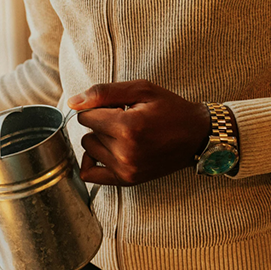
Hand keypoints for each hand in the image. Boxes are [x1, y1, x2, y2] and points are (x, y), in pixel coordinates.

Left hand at [67, 80, 210, 185]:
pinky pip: (90, 175)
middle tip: (125, 120)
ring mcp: (126, 170)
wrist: (197, 136)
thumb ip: (103, 93)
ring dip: (100, 140)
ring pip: (88, 149)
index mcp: (128, 127)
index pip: (85, 116)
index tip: (119, 107)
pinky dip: (92, 161)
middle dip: (101, 123)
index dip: (99, 107)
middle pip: (87, 132)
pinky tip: (107, 151)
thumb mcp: (140, 89)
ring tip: (123, 135)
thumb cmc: (169, 109)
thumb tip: (73, 103)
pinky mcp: (127, 180)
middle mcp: (125, 152)